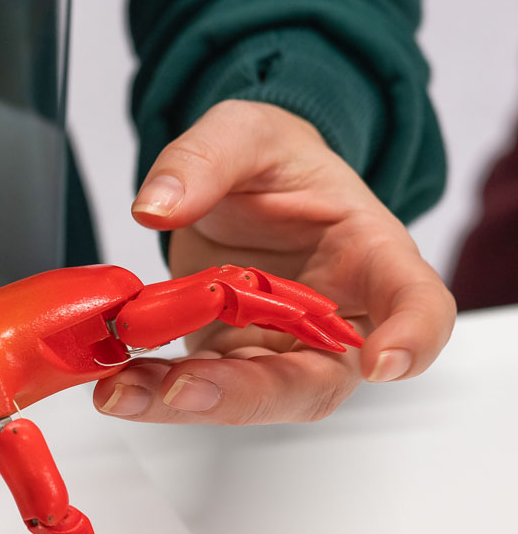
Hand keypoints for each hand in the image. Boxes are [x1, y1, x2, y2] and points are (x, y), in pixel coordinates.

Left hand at [95, 100, 455, 423]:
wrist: (240, 182)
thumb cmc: (272, 161)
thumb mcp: (243, 131)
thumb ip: (204, 159)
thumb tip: (155, 207)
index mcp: (371, 254)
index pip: (417, 304)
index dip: (412, 339)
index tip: (381, 363)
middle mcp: (334, 318)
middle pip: (314, 380)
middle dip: (247, 393)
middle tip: (182, 387)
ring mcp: (279, 346)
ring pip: (250, 396)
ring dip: (184, 402)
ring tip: (121, 392)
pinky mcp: (229, 356)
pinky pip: (198, 385)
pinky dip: (154, 389)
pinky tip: (114, 382)